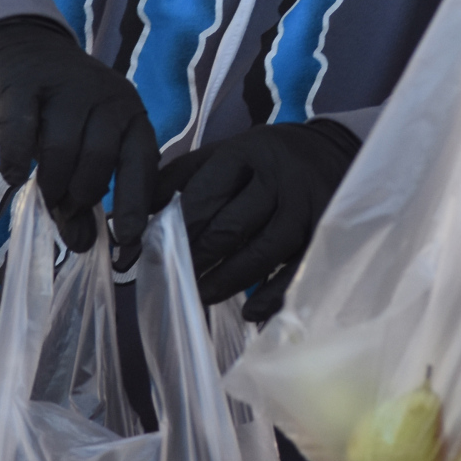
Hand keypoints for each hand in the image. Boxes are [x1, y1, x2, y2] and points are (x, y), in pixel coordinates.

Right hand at [0, 17, 157, 262]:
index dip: (133, 208)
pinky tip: (12, 176)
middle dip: (79, 196)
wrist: (20, 48)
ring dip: (50, 184)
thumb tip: (82, 247)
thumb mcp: (81, 148)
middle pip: (98, 161)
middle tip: (63, 208)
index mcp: (131, 116)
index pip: (142, 166)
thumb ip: (84, 196)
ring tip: (42, 193)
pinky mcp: (25, 81)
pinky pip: (21, 128)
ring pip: (62, 149)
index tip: (126, 245)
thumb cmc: (59, 112)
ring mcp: (67, 85)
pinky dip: (16, 158)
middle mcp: (107, 97)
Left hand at [158, 118, 359, 321]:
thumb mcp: (222, 153)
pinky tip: (250, 312)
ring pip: (262, 253)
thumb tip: (129, 215)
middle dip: (199, 259)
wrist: (332, 148)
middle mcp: (278, 178)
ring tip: (203, 295)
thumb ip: (177, 179)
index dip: (177, 230)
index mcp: (245, 153)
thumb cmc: (263, 159)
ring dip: (228, 281)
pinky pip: (297, 271)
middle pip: (232, 227)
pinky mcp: (327, 232)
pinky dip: (272, 296)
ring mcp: (306, 207)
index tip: (153, 254)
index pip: (205, 196)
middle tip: (177, 279)